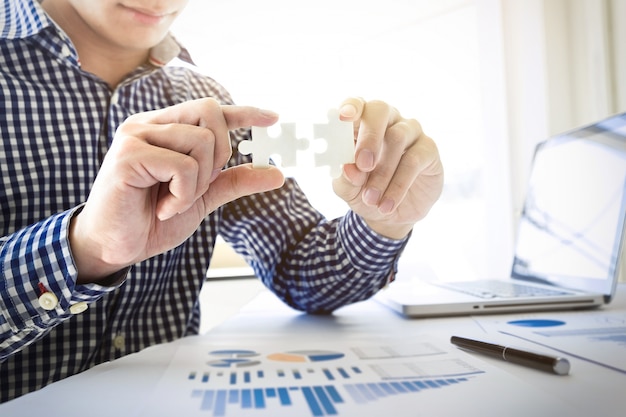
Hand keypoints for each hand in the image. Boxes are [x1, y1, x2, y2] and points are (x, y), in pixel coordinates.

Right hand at [70, 98, 284, 282]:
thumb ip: (233, 181)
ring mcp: (136, 136)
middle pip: (211, 114)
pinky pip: (183, 166)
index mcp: (164, 129)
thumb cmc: (152, 220)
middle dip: (219, 156)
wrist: (115, 248)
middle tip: (197, 187)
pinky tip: (163, 208)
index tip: (273, 118)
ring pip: (201, 142)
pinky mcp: (128, 155)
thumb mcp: (201, 198)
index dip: (243, 111)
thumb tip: (277, 174)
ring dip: (197, 184)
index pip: (209, 110)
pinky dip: (183, 195)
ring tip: (172, 202)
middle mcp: (149, 124)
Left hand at [333, 98, 443, 238]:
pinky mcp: (428, 149)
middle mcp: (388, 120)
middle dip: (369, 137)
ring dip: (382, 173)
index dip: (351, 106)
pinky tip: (387, 204)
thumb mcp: (348, 189)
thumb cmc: (364, 192)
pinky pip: (414, 160)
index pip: (357, 103)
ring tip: (370, 199)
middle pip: (380, 110)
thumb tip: (349, 168)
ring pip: (397, 138)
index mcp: (362, 123)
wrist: (391, 215)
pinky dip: (398, 186)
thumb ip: (344, 177)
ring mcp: (410, 132)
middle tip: (363, 165)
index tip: (343, 117)